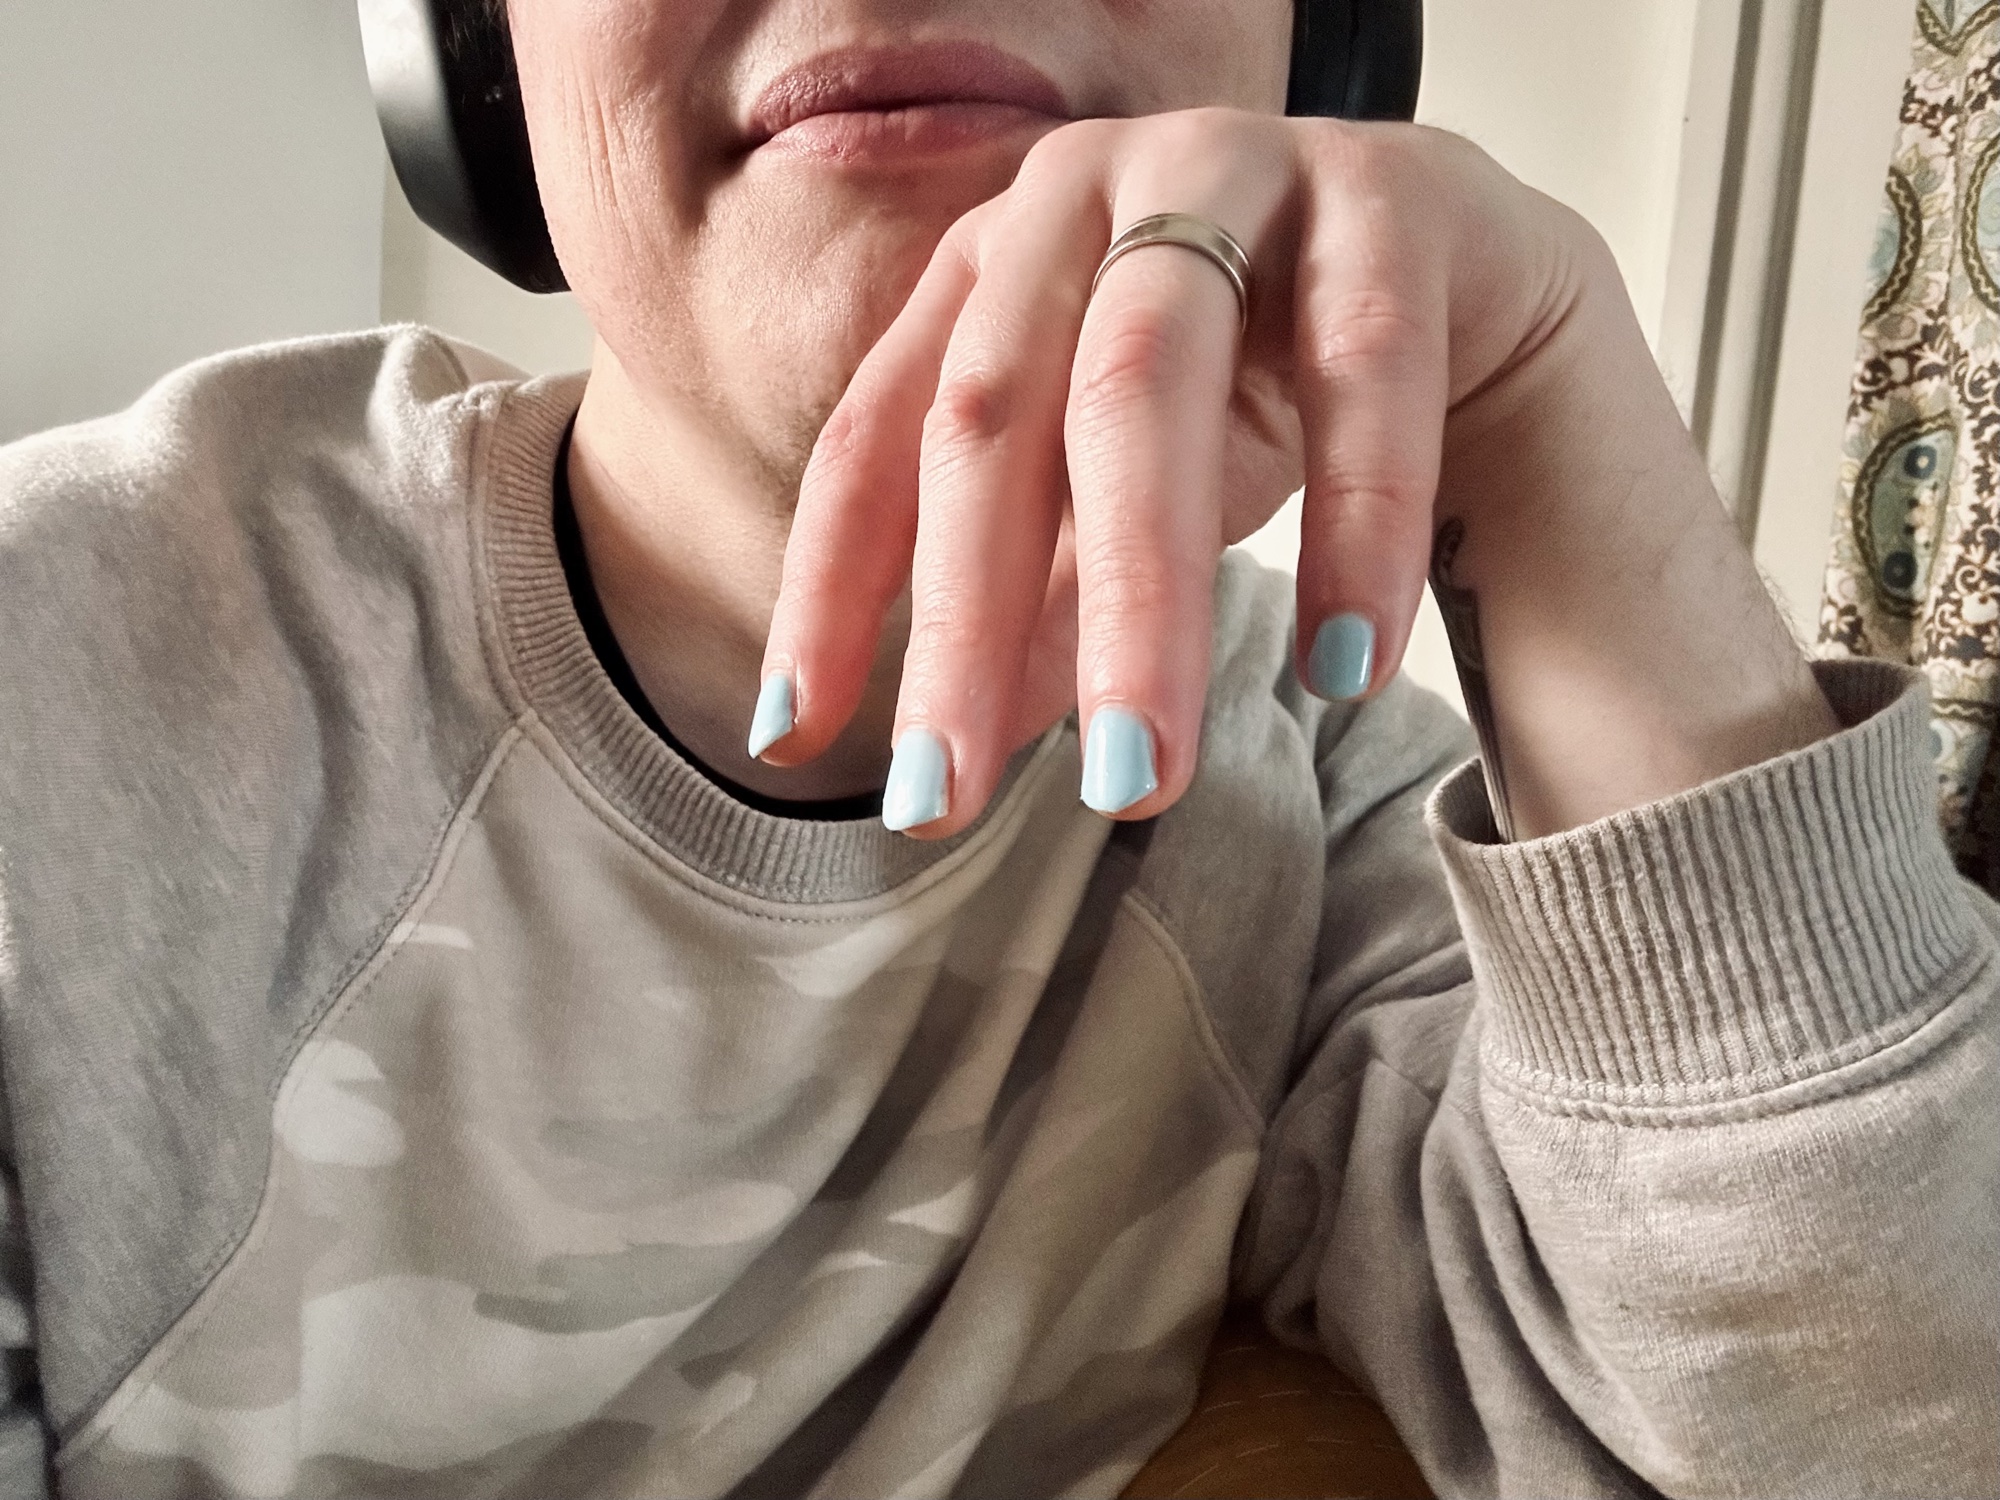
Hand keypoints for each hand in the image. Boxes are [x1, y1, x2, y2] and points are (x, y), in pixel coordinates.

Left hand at [753, 110, 1833, 837]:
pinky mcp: (1396, 188)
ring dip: (1138, 594)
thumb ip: (1039, 608)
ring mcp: (1235, 168)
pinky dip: (1354, 519)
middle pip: (998, 414)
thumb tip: (945, 754)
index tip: (793, 744)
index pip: (883, 439)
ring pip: (1152, 376)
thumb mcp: (1122, 513)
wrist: (1484, 293)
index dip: (830, 591)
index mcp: (995, 265)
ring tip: (1137, 774)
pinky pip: (1365, 358)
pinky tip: (1345, 668)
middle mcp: (1086, 194)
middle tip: (949, 805)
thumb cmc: (1265, 393)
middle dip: (966, 624)